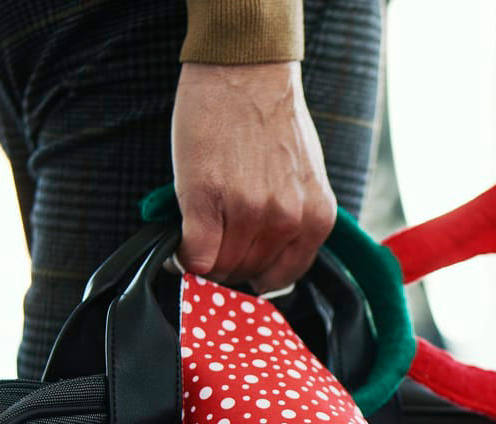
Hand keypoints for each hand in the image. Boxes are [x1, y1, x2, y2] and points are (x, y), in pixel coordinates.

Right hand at [171, 62, 335, 291]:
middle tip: (214, 241)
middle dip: (228, 263)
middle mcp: (288, 220)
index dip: (255, 274)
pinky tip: (179, 243)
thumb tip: (264, 261)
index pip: (281, 277)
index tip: (239, 265)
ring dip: (204, 259)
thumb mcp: (303, 180)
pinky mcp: (207, 200)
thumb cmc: (271, 121)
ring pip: (220, 268)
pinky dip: (183, 256)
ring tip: (199, 233)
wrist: (247, 73)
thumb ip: (294, 221)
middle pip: (247, 273)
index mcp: (316, 218)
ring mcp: (248, 212)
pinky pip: (194, 255)